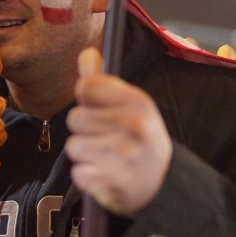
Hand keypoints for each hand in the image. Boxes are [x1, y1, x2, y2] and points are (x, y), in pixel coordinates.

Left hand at [65, 48, 172, 215]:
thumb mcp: (130, 106)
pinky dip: (86, 176)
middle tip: (105, 137)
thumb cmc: (138, 139)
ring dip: (84, 154)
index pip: (87, 87)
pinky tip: (104, 174)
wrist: (161, 182)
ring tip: (105, 157)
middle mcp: (134, 126)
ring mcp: (125, 156)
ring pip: (73, 146)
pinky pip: (77, 173)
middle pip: (75, 118)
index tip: (99, 107)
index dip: (87, 97)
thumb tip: (86, 54)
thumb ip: (102, 81)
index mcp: (138, 102)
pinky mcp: (114, 182)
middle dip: (84, 129)